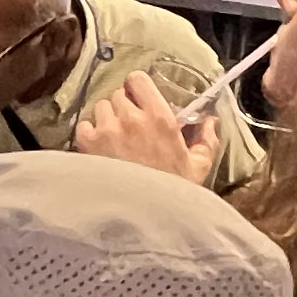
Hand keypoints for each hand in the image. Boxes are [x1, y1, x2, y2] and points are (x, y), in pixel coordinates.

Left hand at [74, 70, 213, 180]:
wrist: (145, 216)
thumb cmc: (174, 191)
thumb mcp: (198, 166)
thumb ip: (206, 140)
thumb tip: (211, 120)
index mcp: (160, 118)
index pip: (138, 80)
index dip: (137, 88)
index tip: (140, 99)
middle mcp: (131, 118)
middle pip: (118, 95)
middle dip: (123, 107)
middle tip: (130, 126)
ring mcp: (107, 129)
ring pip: (100, 107)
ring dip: (106, 118)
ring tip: (114, 138)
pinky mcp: (88, 144)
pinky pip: (84, 125)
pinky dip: (90, 133)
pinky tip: (100, 148)